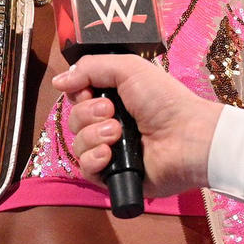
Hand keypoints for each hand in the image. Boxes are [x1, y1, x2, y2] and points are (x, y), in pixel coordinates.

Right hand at [53, 54, 222, 197]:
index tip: (91, 91)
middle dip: (88, 114)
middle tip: (112, 112)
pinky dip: (93, 160)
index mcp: (113, 100)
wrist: (186, 136)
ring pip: (78, 144)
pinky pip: (85, 169)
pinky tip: (109, 154)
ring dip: (94, 135)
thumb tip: (58, 80)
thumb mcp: (128, 68)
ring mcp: (111, 152)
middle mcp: (109, 124)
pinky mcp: (113, 176)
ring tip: (118, 133)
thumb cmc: (163, 99)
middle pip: (74, 120)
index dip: (79, 94)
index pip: (78, 98)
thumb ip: (90, 68)